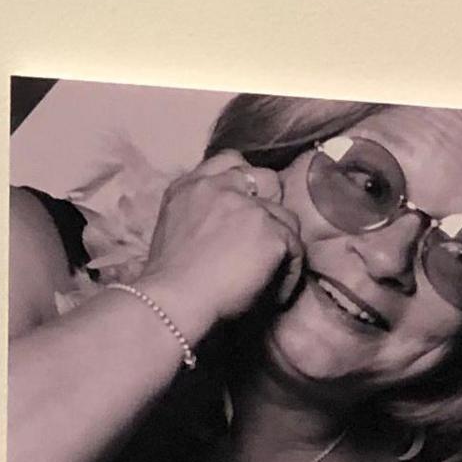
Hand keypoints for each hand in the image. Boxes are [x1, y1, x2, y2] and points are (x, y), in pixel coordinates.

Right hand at [133, 156, 301, 335]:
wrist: (174, 300)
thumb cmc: (166, 280)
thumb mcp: (171, 228)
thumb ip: (197, 211)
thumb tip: (221, 223)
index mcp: (191, 186)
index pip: (230, 161)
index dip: (245, 180)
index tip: (247, 205)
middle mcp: (221, 188)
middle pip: (266, 179)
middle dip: (270, 205)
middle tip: (264, 238)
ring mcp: (249, 209)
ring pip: (286, 219)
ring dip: (281, 244)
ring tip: (270, 274)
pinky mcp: (272, 234)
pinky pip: (295, 251)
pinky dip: (287, 273)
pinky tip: (272, 293)